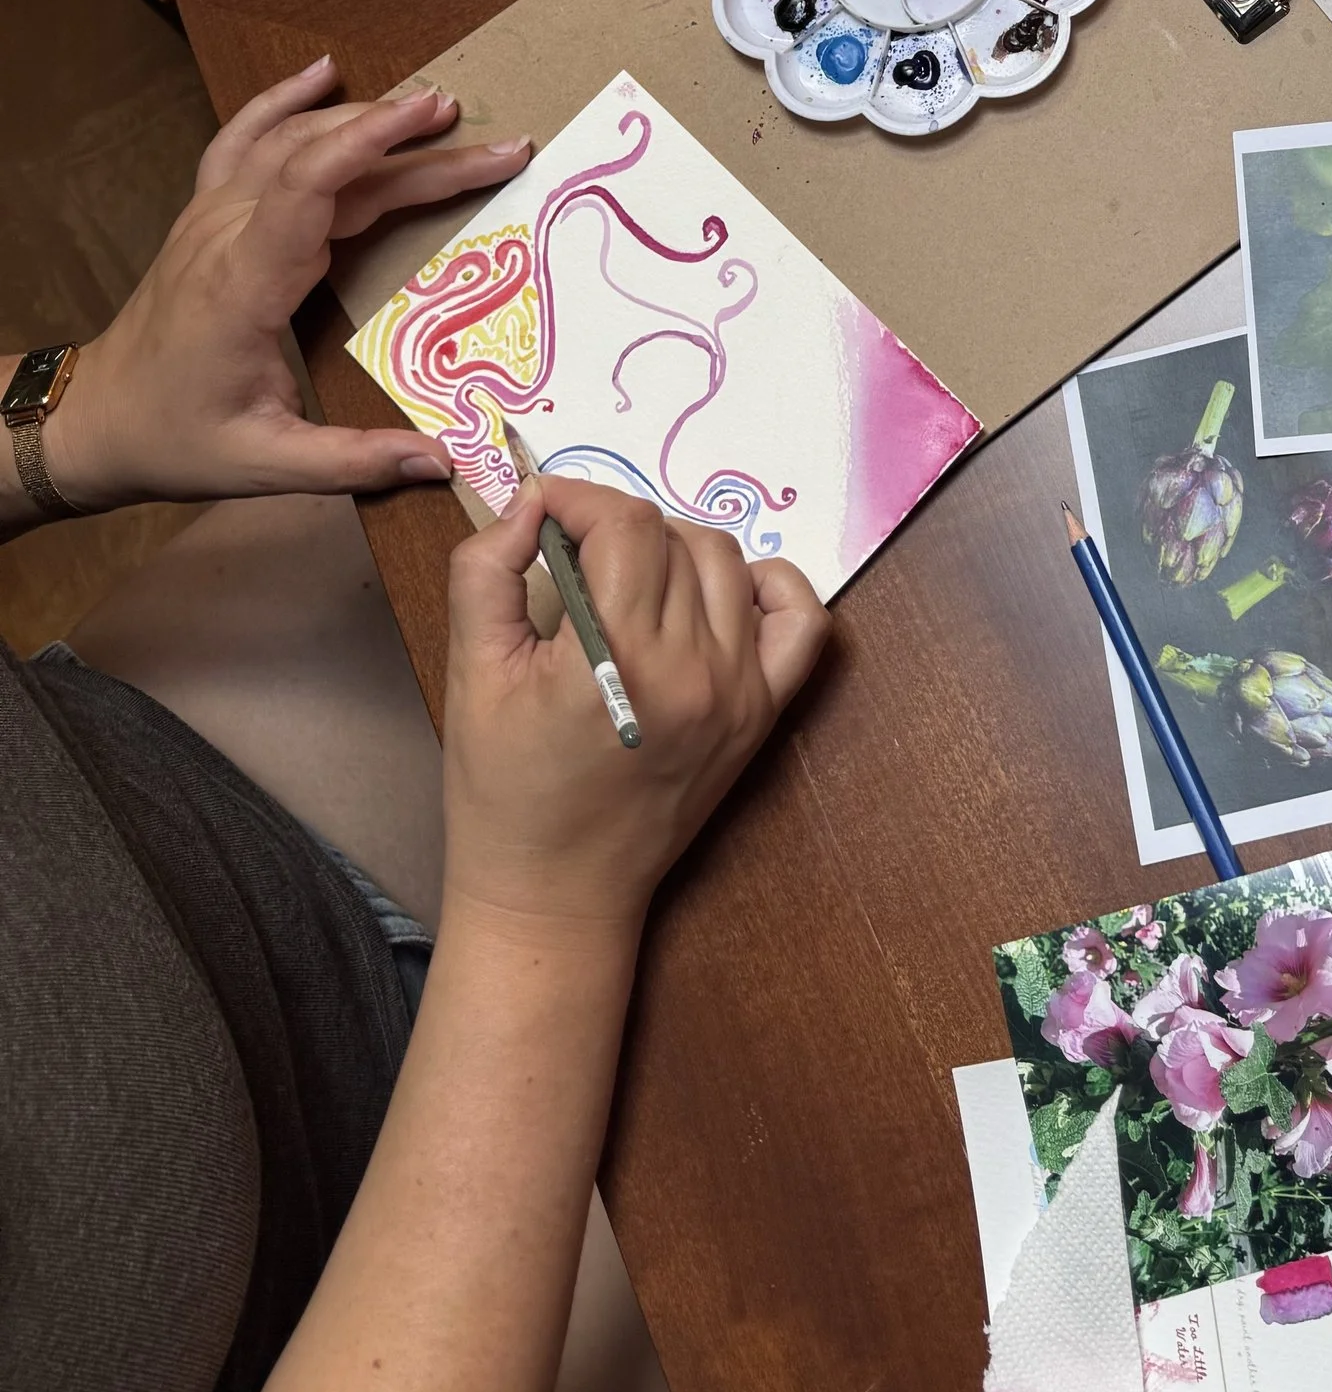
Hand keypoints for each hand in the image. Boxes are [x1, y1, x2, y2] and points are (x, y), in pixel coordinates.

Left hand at [42, 56, 529, 515]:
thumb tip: (441, 460)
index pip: (309, 184)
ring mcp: (211, 215)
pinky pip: (245, 138)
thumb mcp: (260, 464)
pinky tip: (323, 72)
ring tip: (440, 111)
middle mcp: (226, 232)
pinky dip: (285, 100)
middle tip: (498, 145)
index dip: (376, 143)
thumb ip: (352, 460)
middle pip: (326, 160)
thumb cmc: (174, 439)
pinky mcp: (208, 214)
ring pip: (293, 140)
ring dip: (367, 118)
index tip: (443, 127)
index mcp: (243, 284)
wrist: (93, 419)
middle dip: (416, 145)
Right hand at [441, 474, 829, 939]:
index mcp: (617, 660)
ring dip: (675, 548)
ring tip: (627, 575)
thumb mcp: (470, 674)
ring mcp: (740, 691)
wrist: (555, 893)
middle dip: (613, 527)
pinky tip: (719, 591)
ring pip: (727, 563)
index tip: (543, 509)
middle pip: (671, 539)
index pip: (625, 525)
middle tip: (571, 552)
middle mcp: (694, 668)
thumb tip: (529, 505)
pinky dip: (771, 586)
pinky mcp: (763, 714)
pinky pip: (800, 621)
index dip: (578, 498)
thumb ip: (486, 573)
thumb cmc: (503, 792)